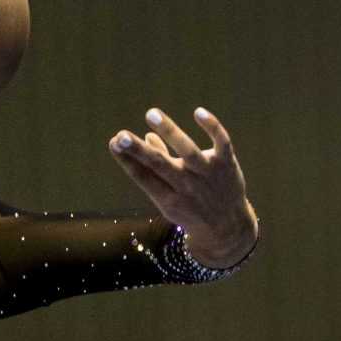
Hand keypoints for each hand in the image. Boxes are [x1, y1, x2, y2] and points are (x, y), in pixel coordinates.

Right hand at [109, 105, 257, 266]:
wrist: (227, 227)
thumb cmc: (191, 209)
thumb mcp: (170, 199)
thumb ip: (157, 172)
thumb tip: (146, 136)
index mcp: (167, 198)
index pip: (143, 177)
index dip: (127, 160)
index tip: (113, 142)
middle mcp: (186, 186)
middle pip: (159, 165)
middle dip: (139, 150)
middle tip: (121, 136)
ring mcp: (207, 174)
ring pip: (188, 151)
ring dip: (169, 132)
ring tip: (151, 114)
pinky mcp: (226, 164)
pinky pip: (221, 142)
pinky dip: (212, 127)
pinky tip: (198, 112)